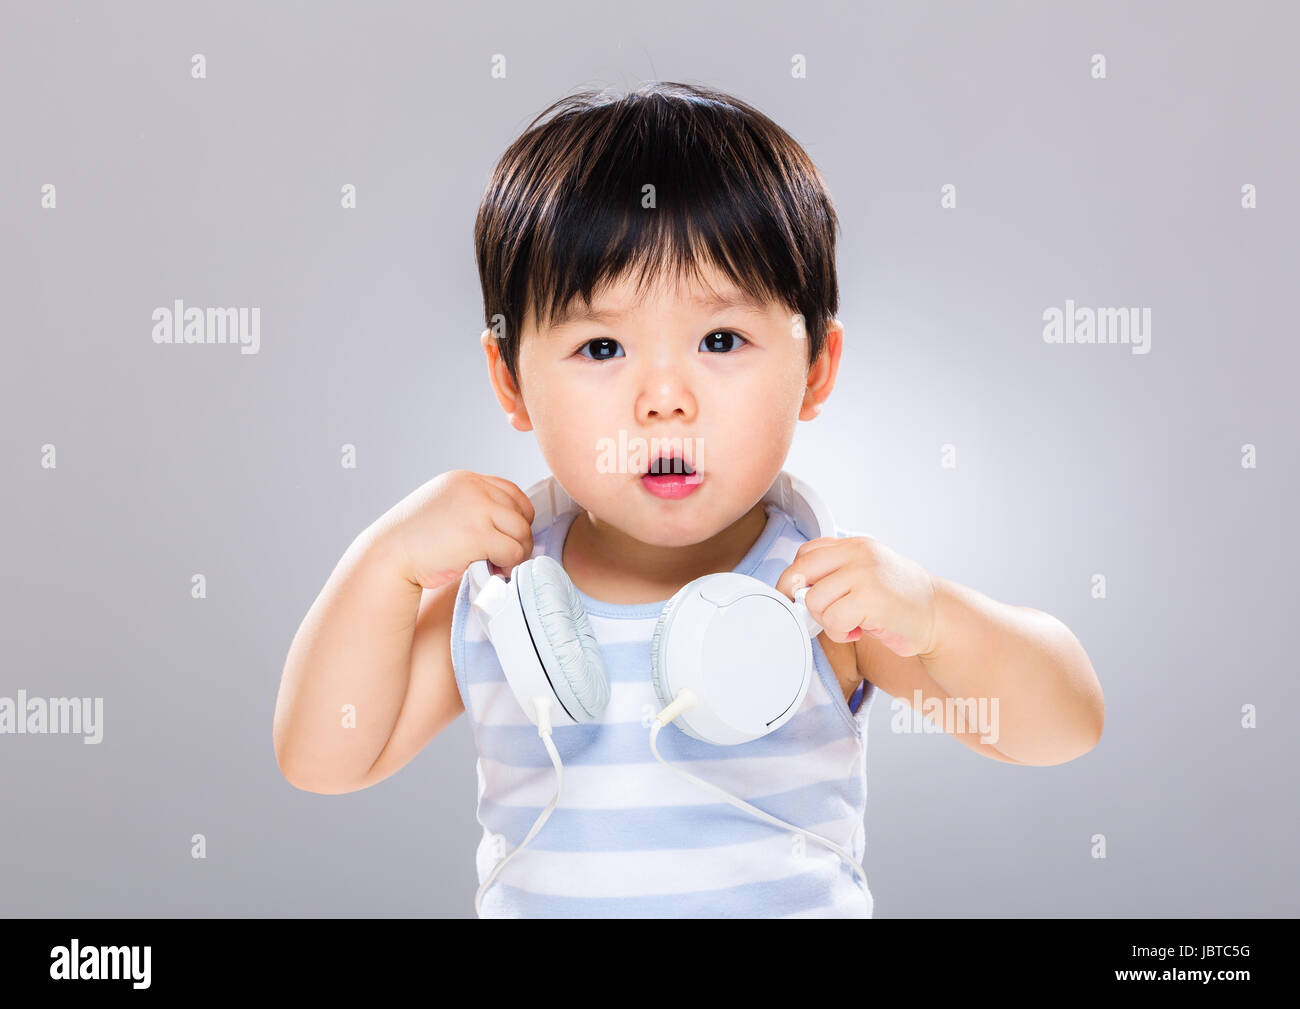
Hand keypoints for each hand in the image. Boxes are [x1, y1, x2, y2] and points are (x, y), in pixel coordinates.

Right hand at [369, 470, 535, 590]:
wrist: (388, 556)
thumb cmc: (411, 540)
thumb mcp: (442, 507)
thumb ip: (470, 505)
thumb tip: (504, 522)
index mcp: (464, 480)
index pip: (511, 492)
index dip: (517, 517)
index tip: (508, 536)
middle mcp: (473, 489)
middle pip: (521, 512)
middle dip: (518, 537)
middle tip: (504, 557)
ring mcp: (477, 509)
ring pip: (522, 532)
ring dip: (516, 553)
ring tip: (499, 565)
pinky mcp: (479, 534)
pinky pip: (513, 551)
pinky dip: (509, 565)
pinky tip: (494, 570)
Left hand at [775, 536, 938, 657]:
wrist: (939, 615)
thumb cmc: (900, 601)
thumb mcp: (867, 574)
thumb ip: (836, 573)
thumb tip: (795, 590)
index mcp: (856, 545)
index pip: (806, 553)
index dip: (798, 579)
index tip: (803, 598)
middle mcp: (858, 553)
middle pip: (800, 571)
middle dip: (800, 599)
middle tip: (818, 615)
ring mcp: (864, 573)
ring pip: (814, 600)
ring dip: (826, 621)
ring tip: (849, 624)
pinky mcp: (870, 599)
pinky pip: (832, 620)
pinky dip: (840, 633)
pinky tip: (858, 632)